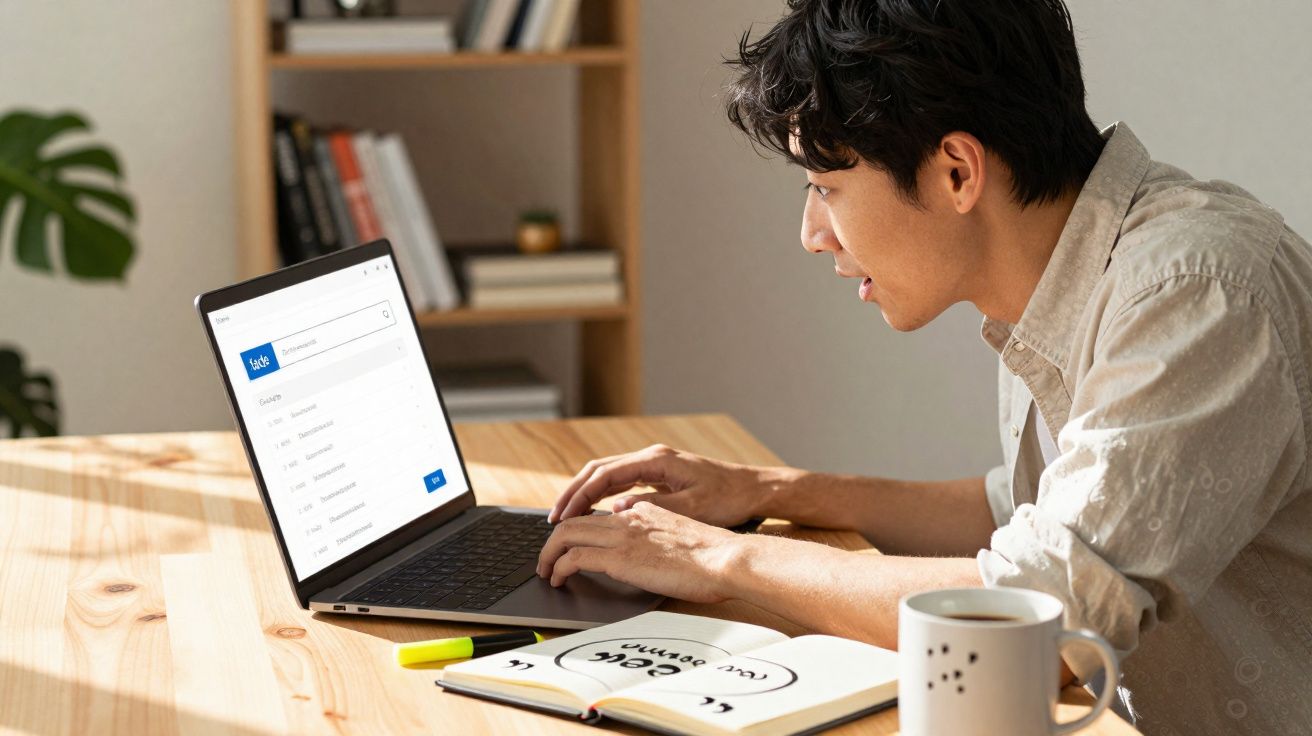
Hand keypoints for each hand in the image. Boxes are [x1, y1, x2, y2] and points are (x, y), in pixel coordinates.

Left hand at [537, 501, 743, 602]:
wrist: (725, 558)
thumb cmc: (714, 555)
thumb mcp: (682, 535)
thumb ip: (659, 534)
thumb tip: (646, 548)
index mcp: (644, 510)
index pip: (599, 515)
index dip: (578, 528)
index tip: (570, 542)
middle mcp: (628, 517)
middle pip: (575, 520)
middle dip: (553, 540)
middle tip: (546, 558)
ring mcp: (622, 536)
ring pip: (566, 535)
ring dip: (548, 554)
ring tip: (545, 572)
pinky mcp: (619, 557)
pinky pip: (574, 558)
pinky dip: (558, 568)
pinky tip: (557, 580)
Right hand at [547, 443, 778, 527]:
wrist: (754, 489)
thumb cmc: (728, 498)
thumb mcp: (692, 507)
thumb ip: (653, 507)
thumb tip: (618, 508)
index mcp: (655, 461)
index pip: (604, 475)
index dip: (579, 495)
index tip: (562, 516)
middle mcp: (650, 457)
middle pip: (598, 470)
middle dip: (573, 493)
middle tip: (552, 518)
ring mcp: (654, 465)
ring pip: (607, 475)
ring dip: (584, 494)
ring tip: (564, 517)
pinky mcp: (659, 475)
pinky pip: (619, 482)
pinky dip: (601, 495)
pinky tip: (592, 513)